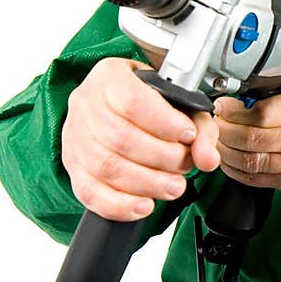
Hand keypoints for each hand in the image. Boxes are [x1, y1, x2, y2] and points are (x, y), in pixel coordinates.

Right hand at [61, 58, 219, 220]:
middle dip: (161, 157)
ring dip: (147, 183)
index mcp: (110, 76)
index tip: (187, 134)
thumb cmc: (150, 103)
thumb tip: (207, 158)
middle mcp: (86, 103)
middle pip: (120, 137)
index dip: (163, 122)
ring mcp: (74, 136)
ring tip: (174, 186)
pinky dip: (120, 205)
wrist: (119, 107)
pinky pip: (89, 193)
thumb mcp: (181, 104)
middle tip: (185, 164)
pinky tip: (145, 205)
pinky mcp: (73, 167)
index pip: (132, 100)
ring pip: (106, 166)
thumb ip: (201, 129)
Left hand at [213, 89, 280, 203]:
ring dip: (225, 149)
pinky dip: (234, 169)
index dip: (235, 111)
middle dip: (224, 130)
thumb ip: (280, 99)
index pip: (261, 114)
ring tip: (216, 139)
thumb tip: (244, 101)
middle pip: (250, 139)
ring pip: (249, 161)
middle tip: (213, 121)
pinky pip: (253, 179)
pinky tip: (227, 158)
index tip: (223, 105)